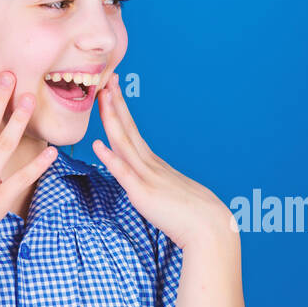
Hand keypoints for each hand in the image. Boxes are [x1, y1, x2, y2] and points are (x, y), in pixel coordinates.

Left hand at [91, 74, 233, 248]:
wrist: (210, 229)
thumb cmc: (193, 216)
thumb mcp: (169, 195)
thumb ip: (157, 187)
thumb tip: (147, 185)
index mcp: (155, 166)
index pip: (133, 133)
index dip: (121, 111)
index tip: (112, 90)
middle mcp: (150, 166)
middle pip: (128, 129)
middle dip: (115, 103)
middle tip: (107, 78)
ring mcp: (148, 178)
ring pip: (125, 143)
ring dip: (111, 119)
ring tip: (101, 96)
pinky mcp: (144, 195)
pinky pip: (124, 173)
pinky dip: (110, 158)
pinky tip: (97, 144)